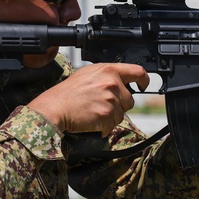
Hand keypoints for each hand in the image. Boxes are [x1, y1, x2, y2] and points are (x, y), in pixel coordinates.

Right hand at [28, 63, 149, 136]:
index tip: (143, 85)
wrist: (55, 107)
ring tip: (92, 112)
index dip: (144, 80)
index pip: (137, 71)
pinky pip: (111, 126)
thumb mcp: (88, 74)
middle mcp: (112, 83)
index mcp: (108, 70)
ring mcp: (110, 99)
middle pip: (129, 100)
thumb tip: (121, 81)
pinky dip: (102, 127)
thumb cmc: (67, 92)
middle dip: (119, 106)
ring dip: (109, 118)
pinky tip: (90, 120)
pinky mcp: (107, 115)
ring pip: (121, 115)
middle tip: (100, 105)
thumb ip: (107, 75)